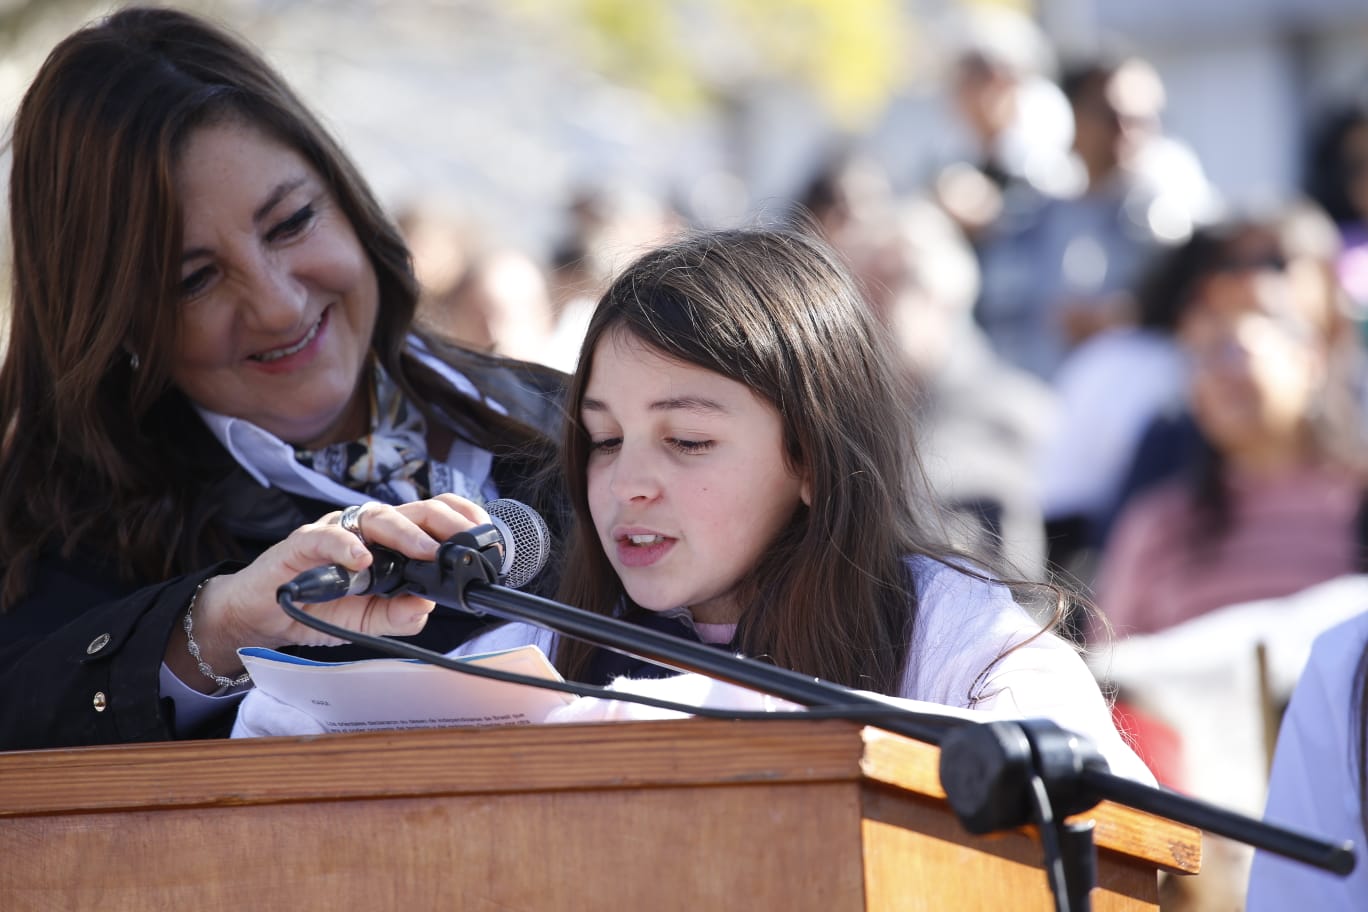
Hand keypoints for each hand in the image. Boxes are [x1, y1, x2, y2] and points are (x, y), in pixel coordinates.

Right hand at [166, 495, 490, 691]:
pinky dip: (346, 546)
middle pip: (413, 510)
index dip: (459, 519)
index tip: (485, 534)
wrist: (265, 615)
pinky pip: (326, 537)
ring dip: (406, 533)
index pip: (431, 518)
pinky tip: (362, 561)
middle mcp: (367, 530)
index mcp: (389, 542)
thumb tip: (426, 607)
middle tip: (467, 541)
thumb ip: (399, 615)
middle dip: (445, 521)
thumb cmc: (319, 606)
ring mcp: (336, 532)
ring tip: (427, 551)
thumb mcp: (369, 620)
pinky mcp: (302, 544)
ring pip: (377, 517)